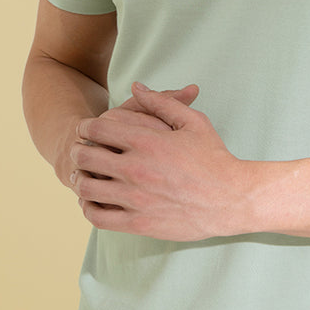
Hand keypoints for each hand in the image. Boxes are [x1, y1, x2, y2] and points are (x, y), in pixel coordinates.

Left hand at [69, 82, 251, 240]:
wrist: (232, 199)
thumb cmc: (214, 158)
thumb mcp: (192, 121)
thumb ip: (162, 101)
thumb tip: (136, 86)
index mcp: (147, 141)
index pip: (97, 129)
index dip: (85, 127)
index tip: (85, 130)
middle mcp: (136, 168)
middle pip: (85, 156)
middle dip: (78, 151)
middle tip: (80, 151)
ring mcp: (135, 198)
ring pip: (87, 188)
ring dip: (79, 179)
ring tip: (83, 176)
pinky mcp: (139, 223)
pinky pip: (99, 217)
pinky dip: (88, 209)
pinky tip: (93, 202)